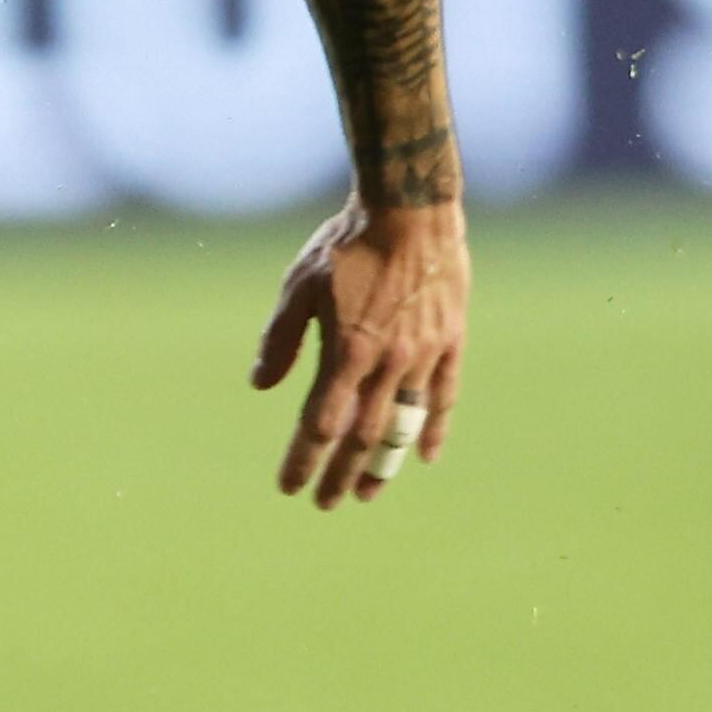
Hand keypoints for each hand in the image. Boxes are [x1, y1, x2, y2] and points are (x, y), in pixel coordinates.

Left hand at [250, 198, 467, 507]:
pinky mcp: (450, 341)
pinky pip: (443, 396)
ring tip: (368, 490)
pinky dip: (433, 429)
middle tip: (327, 503)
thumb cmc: (347, 243)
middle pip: (362, 436)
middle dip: (341, 473)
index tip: (289, 487)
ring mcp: (423, 354)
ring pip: (403, 424)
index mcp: (347, 352)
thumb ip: (281, 339)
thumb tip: (262, 384)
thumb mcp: (300, 285)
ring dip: (385, 463)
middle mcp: (387, 362)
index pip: (321, 424)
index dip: (304, 459)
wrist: (410, 208)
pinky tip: (423, 455)